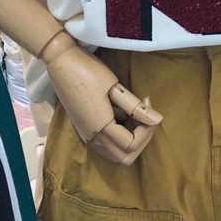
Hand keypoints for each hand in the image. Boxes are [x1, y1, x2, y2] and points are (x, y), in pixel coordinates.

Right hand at [46, 42, 162, 165]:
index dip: (147, 129)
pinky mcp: (84, 130)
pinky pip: (106, 146)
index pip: (132, 144)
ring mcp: (87, 135)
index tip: (148, 101)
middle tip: (145, 117)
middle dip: (141, 140)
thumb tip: (159, 120)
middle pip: (125, 158)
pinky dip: (118, 138)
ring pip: (115, 155)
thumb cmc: (89, 71)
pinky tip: (120, 115)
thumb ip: (136, 107)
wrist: (61, 62)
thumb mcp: (115, 87)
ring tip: (133, 117)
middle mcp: (93, 138)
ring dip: (130, 142)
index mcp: (101, 127)